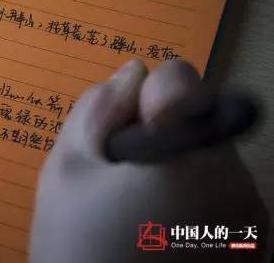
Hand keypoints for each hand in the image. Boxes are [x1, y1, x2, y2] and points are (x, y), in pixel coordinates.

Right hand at [30, 60, 269, 262]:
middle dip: (155, 137)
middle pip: (196, 122)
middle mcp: (238, 184)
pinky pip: (221, 200)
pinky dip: (190, 203)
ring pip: (207, 159)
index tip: (117, 139)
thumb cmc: (78, 250)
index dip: (139, 101)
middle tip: (114, 183)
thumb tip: (130, 74)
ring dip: (172, 169)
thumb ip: (97, 110)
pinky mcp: (251, 251)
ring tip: (131, 214)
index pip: (178, 80)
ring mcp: (251, 224)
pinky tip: (153, 235)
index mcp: (190, 155)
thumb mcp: (67, 171)